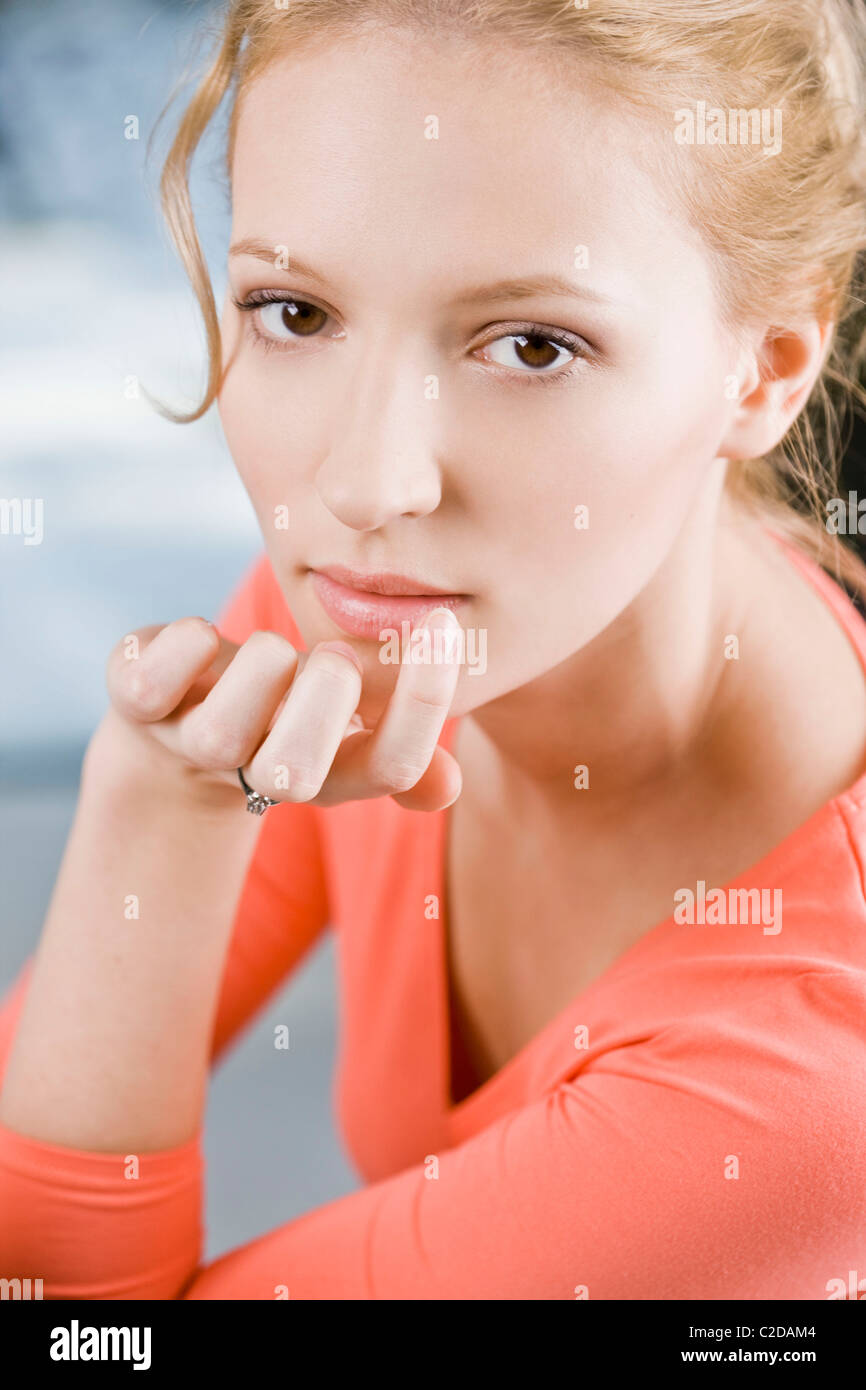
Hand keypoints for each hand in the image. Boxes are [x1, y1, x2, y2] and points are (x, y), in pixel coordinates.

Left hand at [96, 611, 462, 811]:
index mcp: (332, 774)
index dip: (423, 703)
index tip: (443, 622)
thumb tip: (446, 785)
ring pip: (225, 730)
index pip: (392, 766)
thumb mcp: (347, 725)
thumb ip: (403, 743)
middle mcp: (261, 773)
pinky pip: (152, 683)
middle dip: (324, 698)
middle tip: (335, 656)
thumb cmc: (286, 707)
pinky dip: (183, 645)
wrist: (176, 720)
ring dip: (259, 666)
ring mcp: (193, 744)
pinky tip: (198, 640)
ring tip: (269, 651)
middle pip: (296, 773)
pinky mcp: (138, 706)